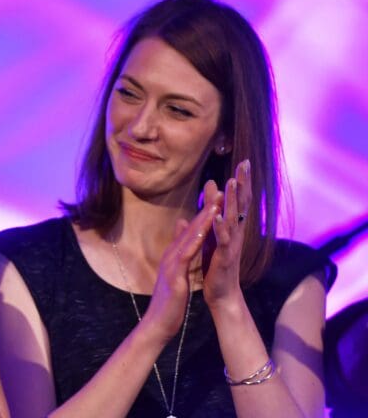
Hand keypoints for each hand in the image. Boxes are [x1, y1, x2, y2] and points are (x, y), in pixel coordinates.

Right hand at [143, 181, 222, 339]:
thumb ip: (180, 259)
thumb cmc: (169, 302)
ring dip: (202, 219)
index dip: (205, 215)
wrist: (158, 323)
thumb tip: (182, 251)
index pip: (191, 231)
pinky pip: (185, 254)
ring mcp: (171, 264)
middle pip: (190, 229)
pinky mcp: (174, 275)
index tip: (218, 199)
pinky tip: (203, 230)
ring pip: (188, 237)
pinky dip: (194, 240)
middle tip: (219, 190)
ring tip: (215, 203)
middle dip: (206, 210)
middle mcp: (172, 255)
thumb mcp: (176, 276)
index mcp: (175, 256)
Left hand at [202, 160, 251, 308]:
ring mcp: (232, 245)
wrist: (221, 293)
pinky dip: (220, 228)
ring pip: (233, 219)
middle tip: (244, 163)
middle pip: (242, 205)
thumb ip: (210, 213)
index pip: (239, 201)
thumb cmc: (216, 263)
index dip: (242, 182)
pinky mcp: (224, 257)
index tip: (243, 162)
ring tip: (231, 183)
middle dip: (243, 184)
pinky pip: (223, 241)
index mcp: (232, 227)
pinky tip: (217, 217)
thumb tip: (209, 189)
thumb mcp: (212, 234)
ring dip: (233, 201)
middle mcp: (236, 233)